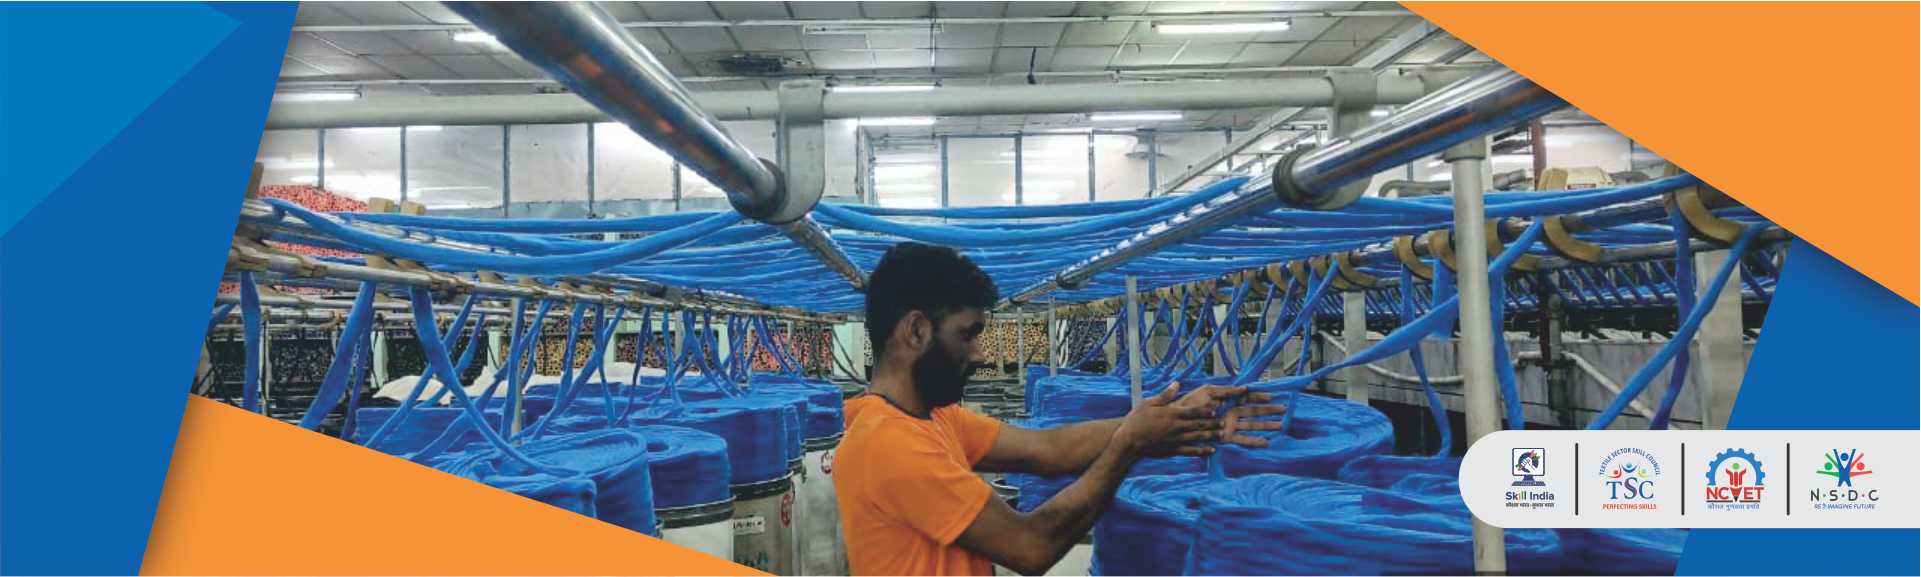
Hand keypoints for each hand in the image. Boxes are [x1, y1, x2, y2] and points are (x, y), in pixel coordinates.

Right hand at [1118, 383, 1223, 457]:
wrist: (1129, 442)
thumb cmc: (1136, 420)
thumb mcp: (1149, 403)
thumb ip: (1165, 395)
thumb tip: (1177, 384)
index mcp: (1172, 413)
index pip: (1194, 410)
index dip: (1206, 409)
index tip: (1216, 408)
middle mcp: (1177, 426)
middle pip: (1199, 424)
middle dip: (1213, 422)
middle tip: (1224, 422)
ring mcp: (1176, 439)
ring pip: (1198, 436)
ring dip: (1211, 435)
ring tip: (1221, 434)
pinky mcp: (1173, 450)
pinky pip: (1191, 450)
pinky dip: (1203, 450)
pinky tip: (1211, 450)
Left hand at [1167, 383, 1288, 449]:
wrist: (1177, 419)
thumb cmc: (1189, 403)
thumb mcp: (1208, 392)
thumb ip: (1226, 391)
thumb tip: (1245, 388)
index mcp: (1227, 400)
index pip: (1248, 397)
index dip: (1260, 397)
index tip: (1273, 396)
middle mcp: (1231, 412)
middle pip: (1254, 411)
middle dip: (1269, 411)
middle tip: (1284, 410)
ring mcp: (1229, 425)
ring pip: (1252, 424)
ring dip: (1266, 426)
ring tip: (1281, 426)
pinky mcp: (1225, 437)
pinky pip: (1242, 439)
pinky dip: (1254, 441)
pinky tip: (1265, 443)